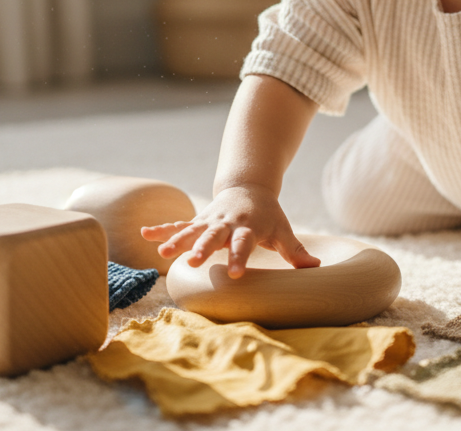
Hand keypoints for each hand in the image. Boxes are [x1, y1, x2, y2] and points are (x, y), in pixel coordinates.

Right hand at [140, 184, 319, 277]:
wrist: (249, 187)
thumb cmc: (269, 215)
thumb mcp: (283, 230)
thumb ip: (296, 251)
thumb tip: (316, 268)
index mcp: (247, 227)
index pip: (244, 243)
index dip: (240, 257)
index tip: (237, 274)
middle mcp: (226, 223)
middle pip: (213, 236)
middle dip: (202, 248)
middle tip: (190, 262)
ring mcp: (209, 221)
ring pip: (191, 230)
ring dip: (176, 240)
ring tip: (161, 253)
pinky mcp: (198, 221)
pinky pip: (178, 225)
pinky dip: (162, 229)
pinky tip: (144, 234)